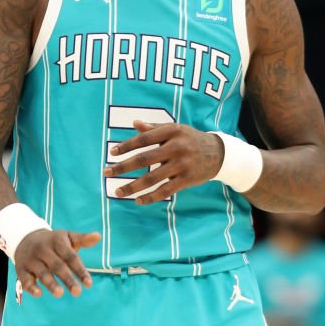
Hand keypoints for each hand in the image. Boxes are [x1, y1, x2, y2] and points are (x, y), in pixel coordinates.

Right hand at [15, 229, 100, 298]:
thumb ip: (83, 239)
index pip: (70, 257)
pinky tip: (39, 294)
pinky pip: (25, 278)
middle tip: (77, 292)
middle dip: (67, 279)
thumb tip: (98, 236)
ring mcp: (32, 259)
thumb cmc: (53, 242)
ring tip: (59, 294)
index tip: (89, 284)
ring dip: (50, 283)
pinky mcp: (21, 268)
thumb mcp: (67, 237)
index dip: (80, 270)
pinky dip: (31, 287)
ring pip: (42, 272)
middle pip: (57, 265)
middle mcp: (43, 249)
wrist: (25, 237)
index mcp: (57, 241)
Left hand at [102, 121, 223, 204]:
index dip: (127, 146)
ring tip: (117, 192)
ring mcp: (182, 165)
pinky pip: (165, 191)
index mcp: (172, 131)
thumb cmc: (191, 139)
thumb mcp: (176, 129)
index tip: (112, 153)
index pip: (144, 139)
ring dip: (132, 186)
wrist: (218, 153)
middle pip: (144, 159)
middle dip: (123, 167)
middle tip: (106, 173)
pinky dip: (150, 197)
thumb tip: (134, 124)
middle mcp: (176, 147)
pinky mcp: (187, 180)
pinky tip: (138, 201)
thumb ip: (154, 129)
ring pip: (152, 178)